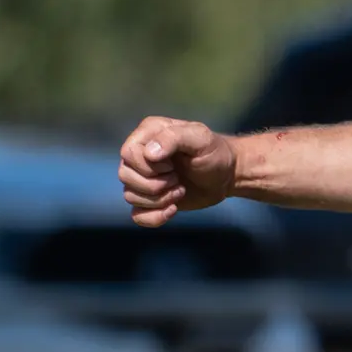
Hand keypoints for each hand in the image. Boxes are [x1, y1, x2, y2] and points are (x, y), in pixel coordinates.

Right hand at [119, 117, 235, 227]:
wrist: (226, 175)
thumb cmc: (214, 152)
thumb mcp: (200, 138)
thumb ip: (175, 138)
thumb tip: (149, 154)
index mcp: (148, 134)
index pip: (128, 153)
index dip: (149, 166)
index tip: (173, 166)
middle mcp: (140, 155)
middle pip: (125, 175)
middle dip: (155, 184)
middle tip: (178, 179)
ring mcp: (142, 178)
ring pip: (130, 196)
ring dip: (159, 199)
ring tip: (180, 190)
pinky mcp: (149, 199)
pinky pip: (137, 216)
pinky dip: (154, 217)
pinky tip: (173, 209)